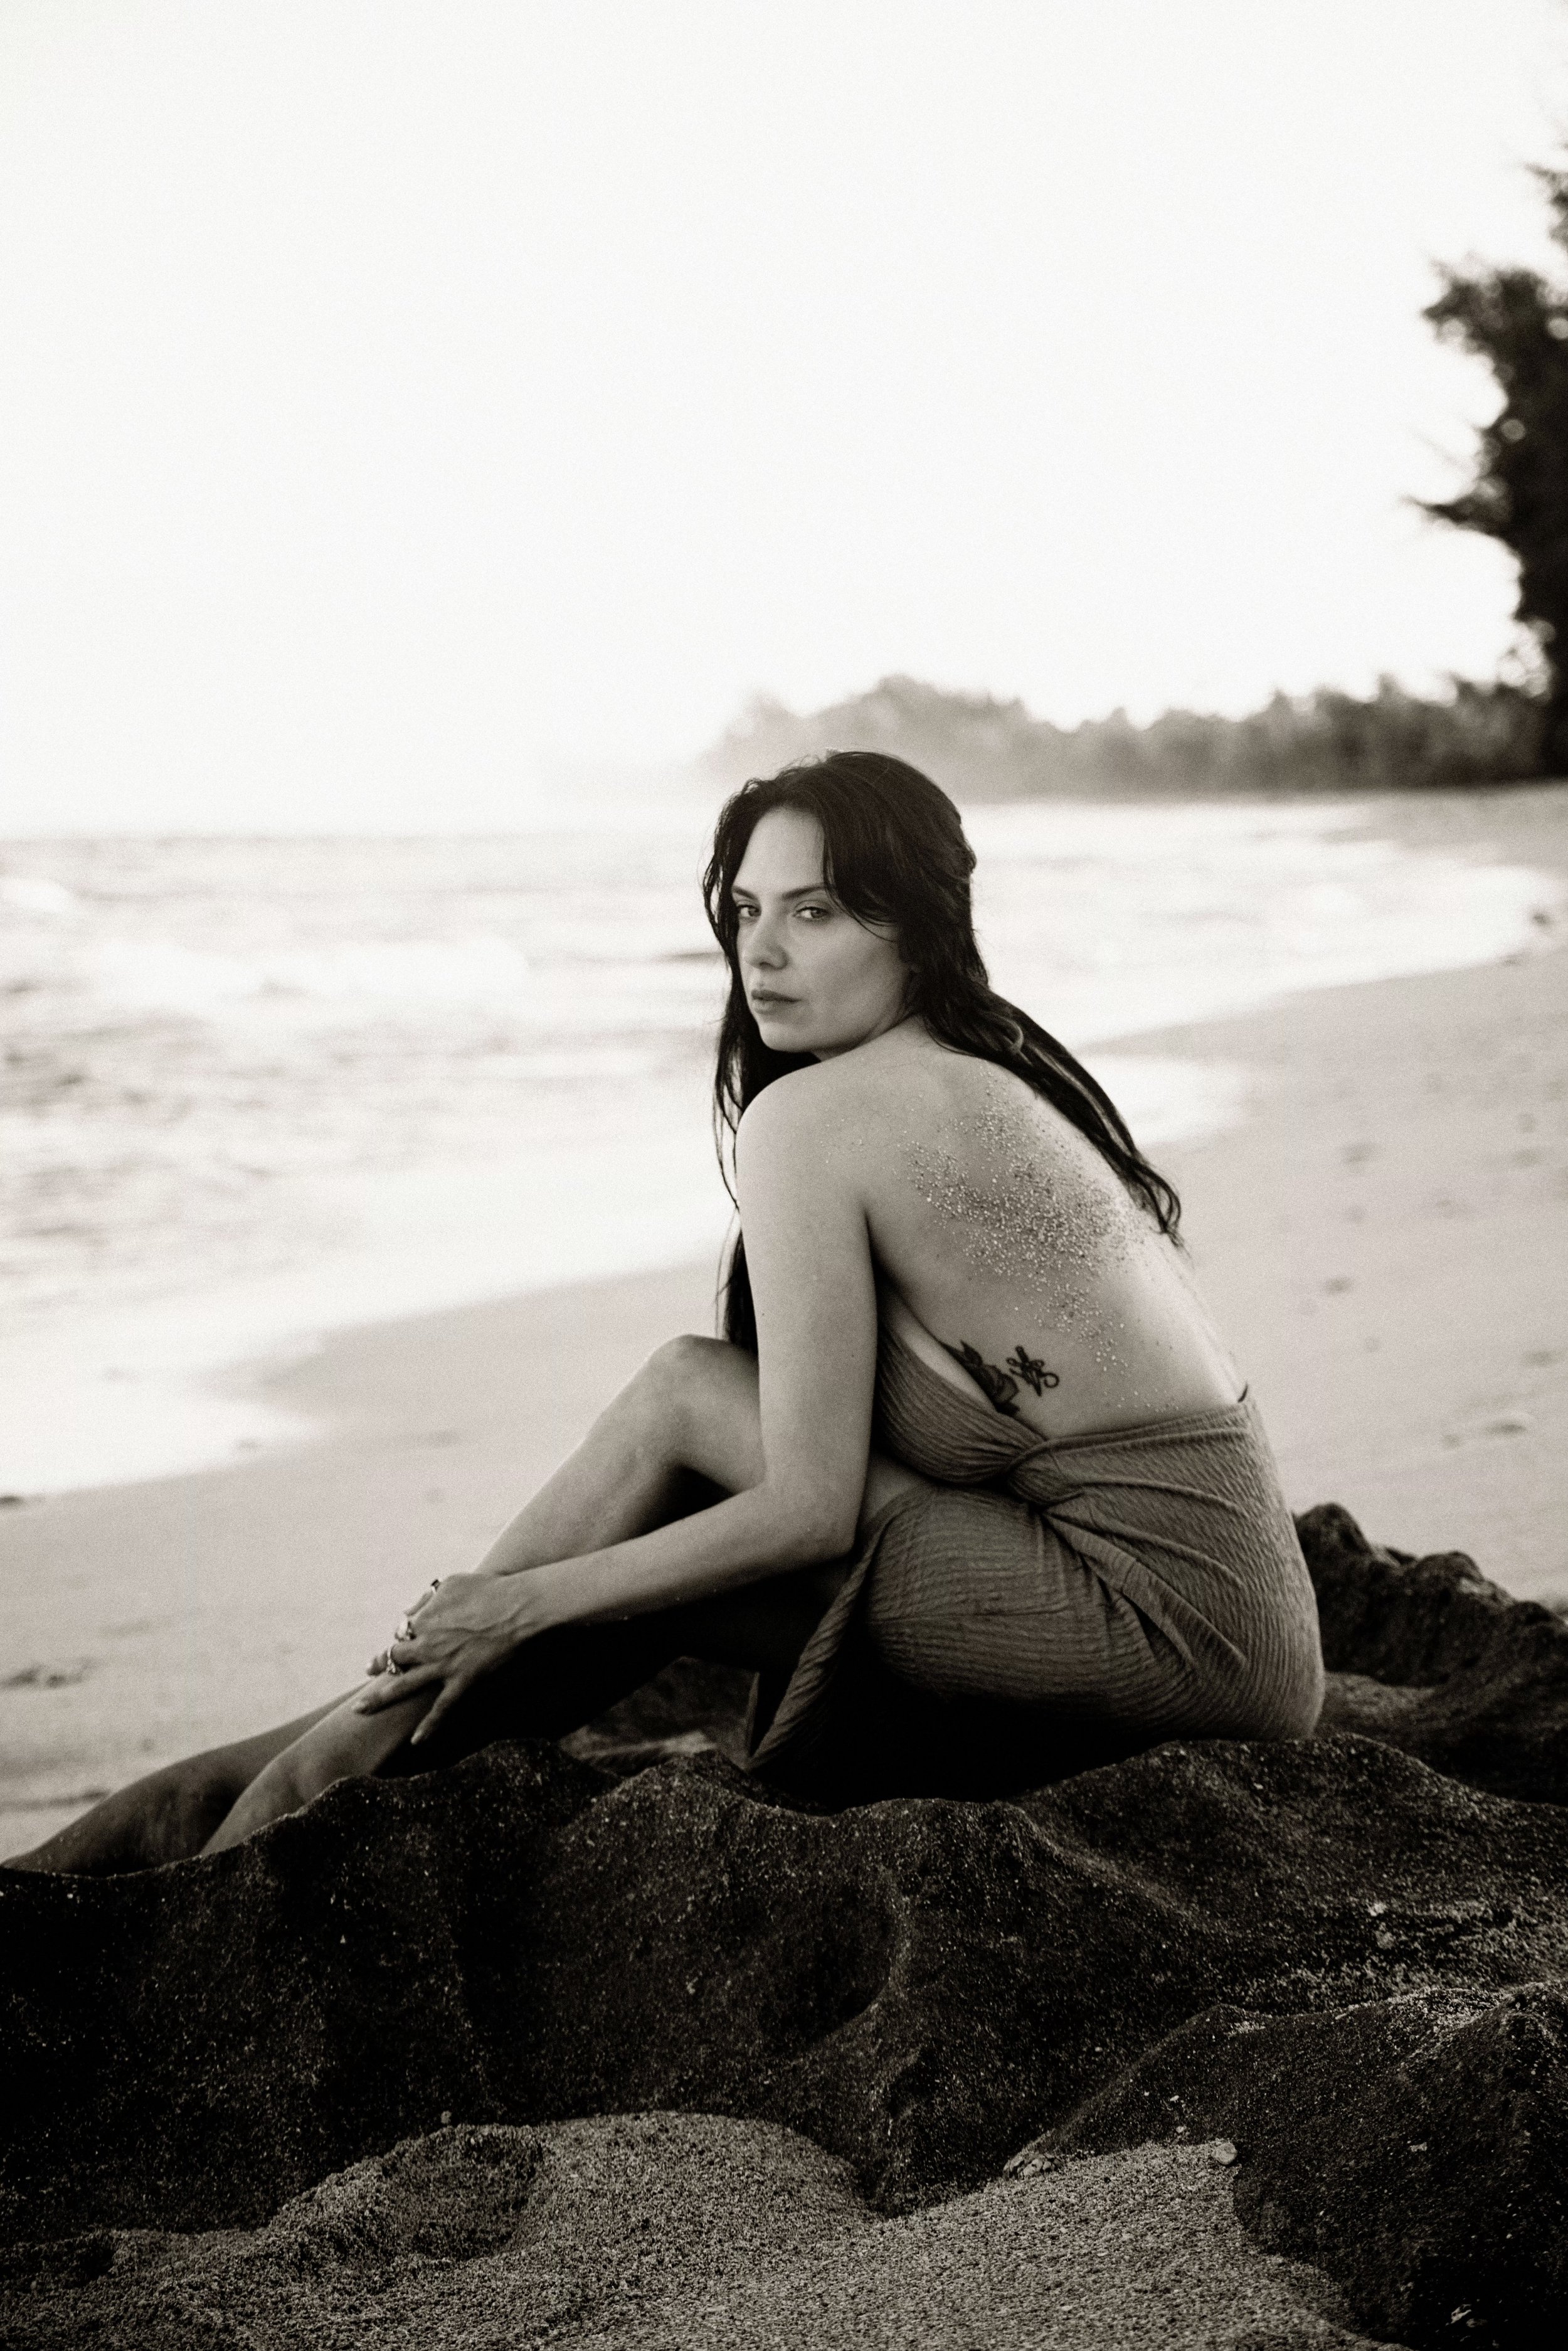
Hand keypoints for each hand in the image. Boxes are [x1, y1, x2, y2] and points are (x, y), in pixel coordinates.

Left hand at [357, 1568, 551, 1744]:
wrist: (518, 1609)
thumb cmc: (489, 1590)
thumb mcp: (452, 1583)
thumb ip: (427, 1597)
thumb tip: (409, 1611)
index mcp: (424, 1620)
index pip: (400, 1632)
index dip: (398, 1637)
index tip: (396, 1640)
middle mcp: (427, 1645)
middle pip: (393, 1658)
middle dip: (378, 1664)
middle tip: (368, 1671)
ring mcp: (442, 1666)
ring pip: (403, 1686)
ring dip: (379, 1698)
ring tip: (360, 1709)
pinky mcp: (462, 1682)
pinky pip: (441, 1709)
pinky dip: (428, 1727)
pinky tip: (415, 1741)